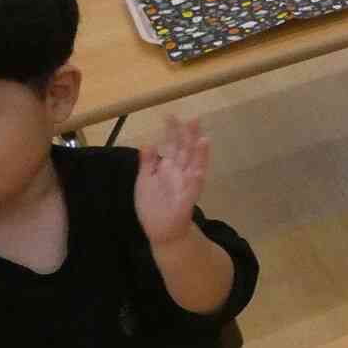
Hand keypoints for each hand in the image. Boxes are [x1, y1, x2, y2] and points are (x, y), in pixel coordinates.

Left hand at [134, 116, 209, 245]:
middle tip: (193, 119)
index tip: (170, 115)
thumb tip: (148, 142)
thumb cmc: (153, 205)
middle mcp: (180, 174)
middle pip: (186, 152)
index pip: (173, 145)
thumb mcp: (144, 180)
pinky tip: (199, 172)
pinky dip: (196, 181)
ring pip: (195, 167)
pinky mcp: (187, 201)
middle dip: (189, 137)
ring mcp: (185, 186)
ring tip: (203, 140)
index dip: (172, 131)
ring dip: (200, 155)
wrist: (161, 231)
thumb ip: (147, 163)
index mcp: (169, 168)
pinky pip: (193, 190)